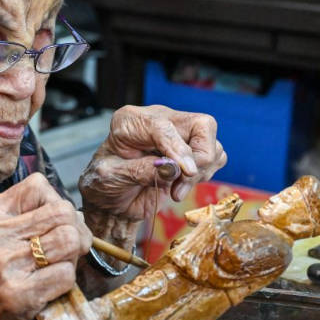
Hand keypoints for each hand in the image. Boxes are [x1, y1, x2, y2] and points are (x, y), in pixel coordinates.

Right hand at [0, 173, 91, 319]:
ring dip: (73, 256)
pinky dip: (67, 281)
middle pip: (62, 211)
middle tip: (70, 247)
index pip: (39, 185)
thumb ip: (31, 216)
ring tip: (59, 265)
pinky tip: (51, 286)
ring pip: (70, 239)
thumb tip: (76, 213)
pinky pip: (67, 273)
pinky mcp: (18, 293)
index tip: (53, 224)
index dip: (56, 202)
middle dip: (76, 229)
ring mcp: (4, 264)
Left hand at [79, 105, 226, 222]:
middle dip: (200, 156)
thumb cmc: (104, 183)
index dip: (178, 148)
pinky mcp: (189, 154)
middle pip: (201, 125)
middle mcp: (159, 122)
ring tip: (176, 189)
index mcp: (130, 120)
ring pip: (212, 143)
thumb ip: (139, 171)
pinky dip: (205, 175)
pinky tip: (181, 188)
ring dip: (201, 171)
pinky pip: (215, 158)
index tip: (186, 172)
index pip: (163, 125)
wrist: (110, 199)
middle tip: (184, 180)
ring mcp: (177, 137)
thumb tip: (173, 168)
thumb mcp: (111, 176)